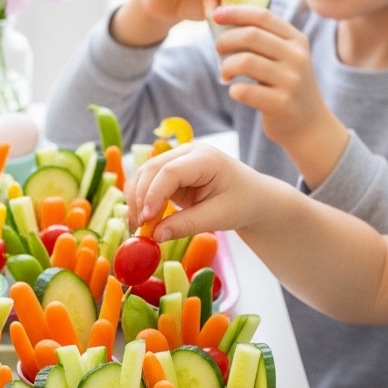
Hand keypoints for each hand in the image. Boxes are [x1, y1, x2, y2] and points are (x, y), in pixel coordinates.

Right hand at [126, 142, 264, 240]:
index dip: (154, 194)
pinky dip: (140, 199)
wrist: (251, 197)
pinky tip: (142, 219)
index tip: (146, 220)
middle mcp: (188, 152)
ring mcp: (177, 159)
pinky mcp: (170, 171)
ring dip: (136, 199)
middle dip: (140, 198)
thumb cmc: (242, 203)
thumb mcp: (219, 217)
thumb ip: (186, 225)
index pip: (171, 172)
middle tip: (138, 228)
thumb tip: (155, 235)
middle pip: (152, 169)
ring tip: (138, 227)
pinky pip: (147, 182)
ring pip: (145, 174)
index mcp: (205, 158)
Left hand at [213, 5, 348, 186]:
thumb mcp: (285, 59)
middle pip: (251, 36)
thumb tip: (225, 23)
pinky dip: (234, 90)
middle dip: (226, 40)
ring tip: (224, 75)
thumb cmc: (286, 88)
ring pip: (245, 61)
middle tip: (217, 49)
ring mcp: (291, 81)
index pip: (263, 17)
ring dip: (226, 66)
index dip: (237, 12)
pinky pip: (246, 91)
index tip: (216, 15)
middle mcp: (297, 57)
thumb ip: (264, 42)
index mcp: (296, 40)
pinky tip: (235, 92)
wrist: (309, 126)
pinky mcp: (281, 104)